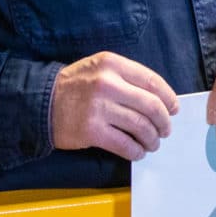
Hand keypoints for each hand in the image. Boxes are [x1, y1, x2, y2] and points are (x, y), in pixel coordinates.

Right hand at [49, 52, 179, 160]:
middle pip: (151, 105)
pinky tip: (137, 152)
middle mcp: (107, 84)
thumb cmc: (76, 86)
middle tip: (165, 130)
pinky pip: (124, 144)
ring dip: (152, 139)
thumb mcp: (100, 68)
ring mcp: (99, 108)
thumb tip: (161, 99)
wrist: (41, 102)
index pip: (151, 81)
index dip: (168, 98)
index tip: (173, 109)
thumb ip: (127, 77)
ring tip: (152, 143)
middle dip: (164, 121)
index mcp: (112, 64)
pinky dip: (136, 151)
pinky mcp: (92, 131)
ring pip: (141, 126)